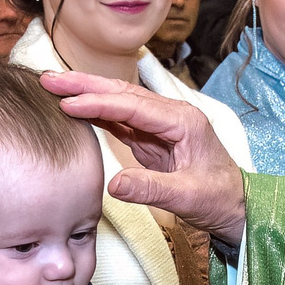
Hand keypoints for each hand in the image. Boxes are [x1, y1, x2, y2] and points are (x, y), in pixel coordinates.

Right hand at [40, 72, 247, 246]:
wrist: (235, 205)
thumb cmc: (218, 198)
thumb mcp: (187, 197)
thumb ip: (151, 189)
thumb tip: (113, 185)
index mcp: (183, 121)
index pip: (133, 106)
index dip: (99, 102)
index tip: (68, 103)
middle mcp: (171, 115)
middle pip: (122, 93)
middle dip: (85, 85)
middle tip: (49, 78)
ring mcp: (160, 124)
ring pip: (117, 102)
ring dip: (86, 94)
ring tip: (52, 86)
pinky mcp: (151, 137)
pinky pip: (119, 120)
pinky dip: (95, 112)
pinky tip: (73, 107)